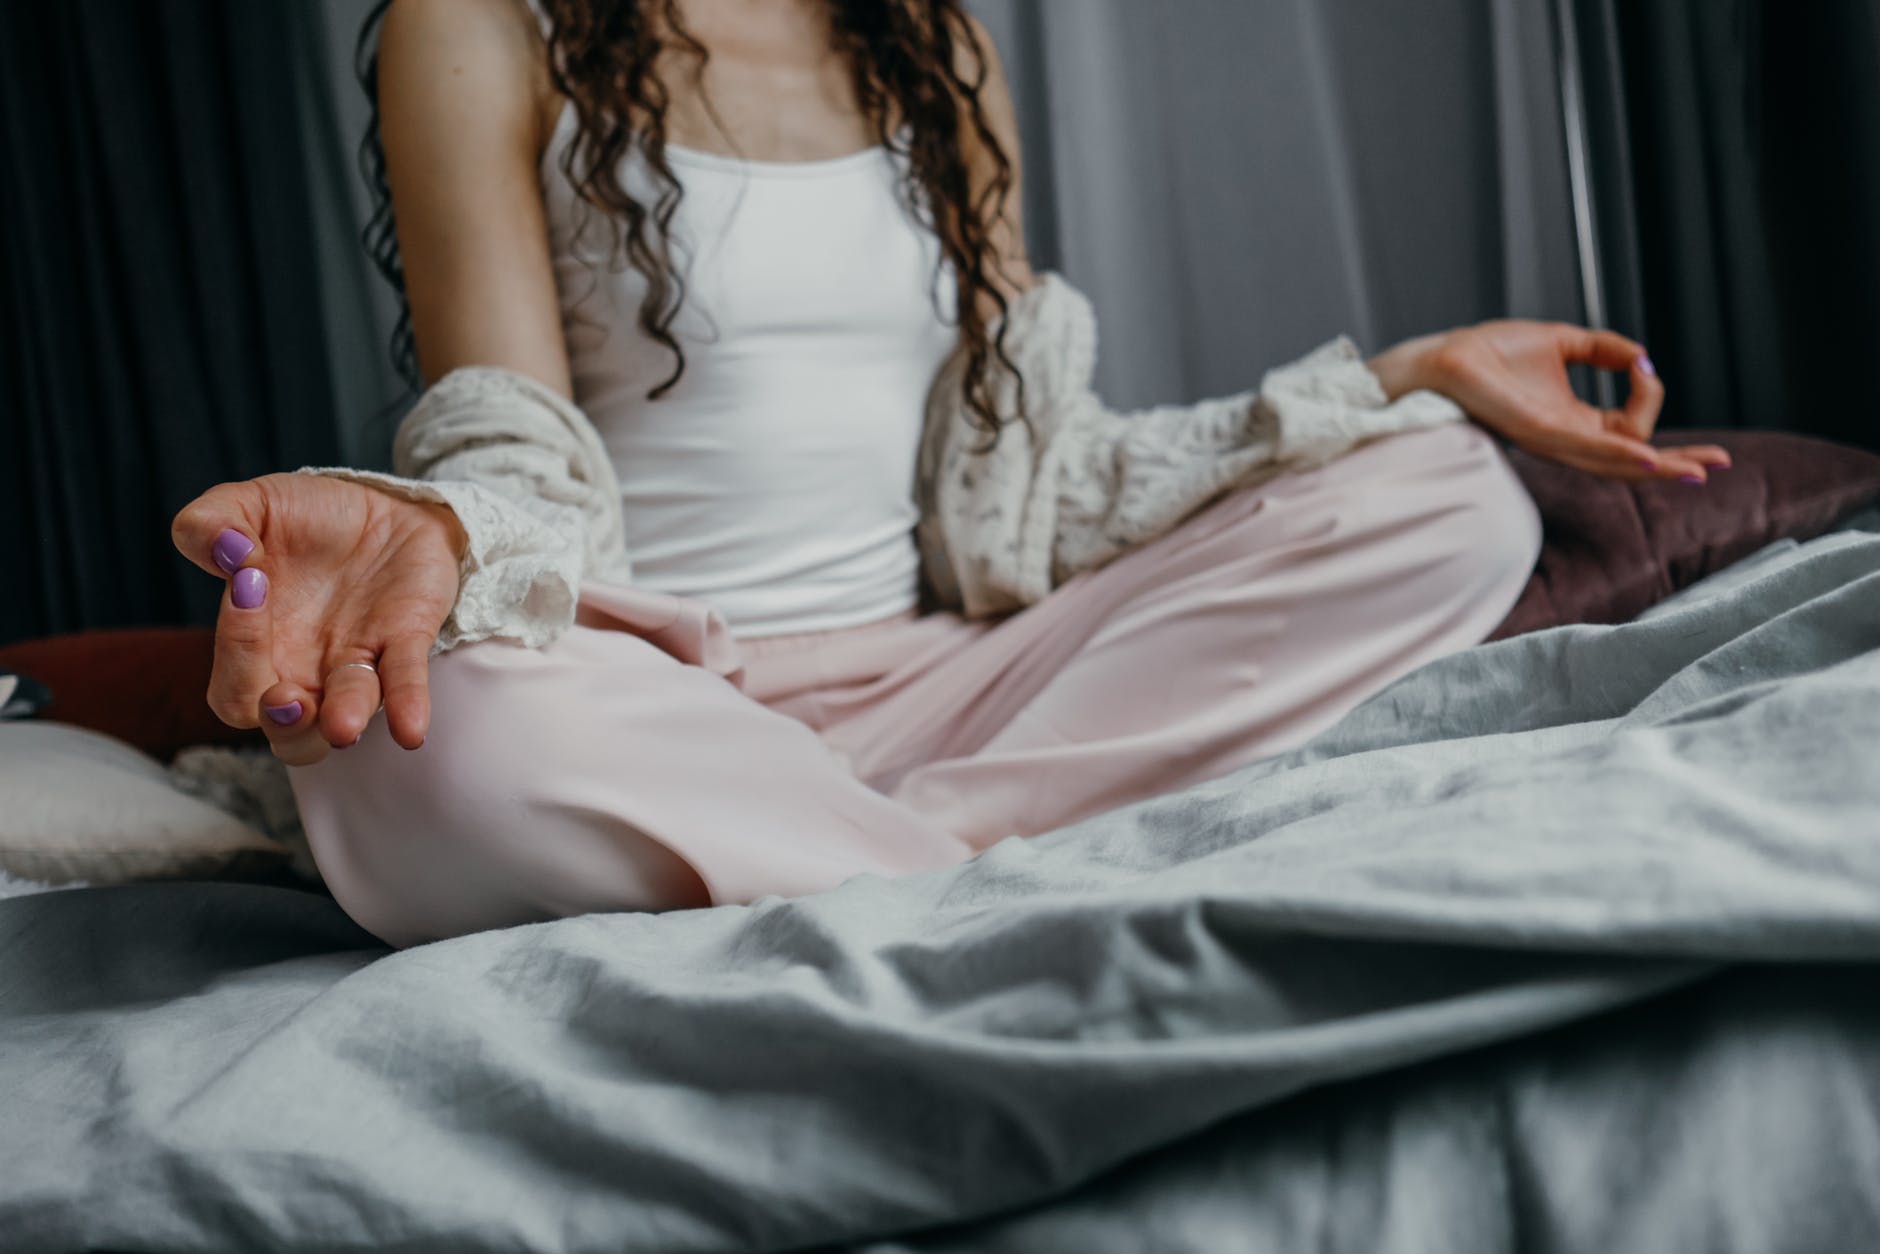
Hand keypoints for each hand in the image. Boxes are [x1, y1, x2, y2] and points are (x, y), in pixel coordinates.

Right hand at [171, 473, 467, 764]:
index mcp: (257, 650)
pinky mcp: (405, 643)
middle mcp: (304, 672)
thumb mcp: (248, 506)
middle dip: (281, 720)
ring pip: (344, 717)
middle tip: (284, 697)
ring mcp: (357, 664)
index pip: (234, 688)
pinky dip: (407, 705)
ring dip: (342, 721)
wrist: (382, 504)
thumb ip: (211, 523)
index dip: (236, 649)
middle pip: (283, 728)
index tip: (250, 581)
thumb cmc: (304, 519)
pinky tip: (410, 731)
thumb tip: (223, 547)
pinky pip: (405, 684)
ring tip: (341, 724)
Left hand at [1368, 322, 1731, 482]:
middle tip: (1719, 465)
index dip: (1651, 396)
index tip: (1642, 365)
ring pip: (1615, 464)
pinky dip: (1617, 452)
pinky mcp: (1534, 433)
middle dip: (1677, 464)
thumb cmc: (1490, 354)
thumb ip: (1603, 350)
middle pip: (1633, 463)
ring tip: (1696, 472)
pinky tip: (1646, 457)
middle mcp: (1567, 440)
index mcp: (1575, 423)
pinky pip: (1584, 448)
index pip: (1633, 427)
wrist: (1445, 358)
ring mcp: (1552, 441)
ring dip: (1658, 467)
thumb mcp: (1561, 343)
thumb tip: (1641, 355)